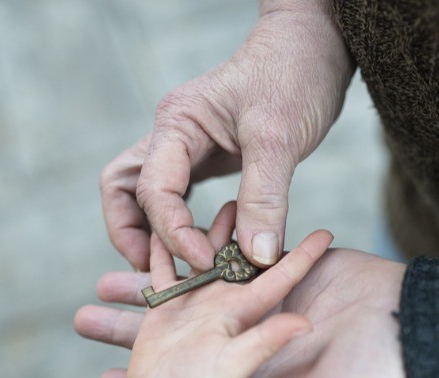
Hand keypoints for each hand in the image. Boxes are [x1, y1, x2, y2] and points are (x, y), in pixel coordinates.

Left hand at [77, 244, 412, 377]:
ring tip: (108, 278)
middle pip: (177, 343)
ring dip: (153, 285)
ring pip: (194, 295)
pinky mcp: (282, 272)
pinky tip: (165, 237)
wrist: (423, 329)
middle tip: (81, 318)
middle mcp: (250, 349)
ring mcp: (263, 308)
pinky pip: (229, 257)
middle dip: (130, 331)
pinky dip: (198, 247)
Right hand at [82, 201, 333, 377]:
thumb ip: (267, 342)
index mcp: (243, 311)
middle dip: (249, 227)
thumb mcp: (235, 365)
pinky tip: (161, 227)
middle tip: (259, 197)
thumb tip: (306, 324)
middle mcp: (222, 304)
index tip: (326, 232)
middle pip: (239, 256)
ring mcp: (193, 306)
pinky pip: (162, 272)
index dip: (304, 255)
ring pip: (202, 255)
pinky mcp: (165, 311)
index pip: (280, 276)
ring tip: (220, 204)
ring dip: (209, 230)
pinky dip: (161, 249)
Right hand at [100, 0, 354, 271]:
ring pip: (144, 193)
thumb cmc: (295, 74)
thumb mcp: (280, 138)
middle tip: (155, 271)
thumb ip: (264, 199)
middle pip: (124, 189)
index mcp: (177, 124)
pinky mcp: (206, 156)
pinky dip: (179, 223)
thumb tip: (255, 259)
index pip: (154, 190)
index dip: (174, 234)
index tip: (206, 264)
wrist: (314, 45)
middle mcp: (171, 135)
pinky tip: (201, 247)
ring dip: (150, 231)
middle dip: (130, 233)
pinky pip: (177, 195)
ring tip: (173, 267)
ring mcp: (185, 146)